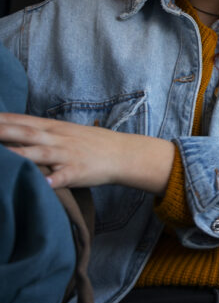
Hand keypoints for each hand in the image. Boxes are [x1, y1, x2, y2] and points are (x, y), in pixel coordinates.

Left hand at [0, 112, 174, 193]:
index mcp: (53, 128)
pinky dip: (54, 180)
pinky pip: (64, 176)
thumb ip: (41, 132)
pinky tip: (44, 184)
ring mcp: (68, 155)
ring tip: (2, 157)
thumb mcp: (65, 132)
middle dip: (2, 131)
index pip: (22, 120)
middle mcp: (58, 139)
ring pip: (40, 153)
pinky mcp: (78, 171)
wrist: (122, 153)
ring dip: (19, 154)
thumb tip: (12, 131)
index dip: (1, 119)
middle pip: (26, 133)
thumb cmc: (90, 144)